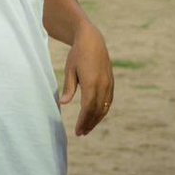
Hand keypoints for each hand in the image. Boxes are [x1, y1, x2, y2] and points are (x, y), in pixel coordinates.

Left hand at [58, 21, 113, 135]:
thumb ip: (68, 87)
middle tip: (81, 133)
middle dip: (89, 123)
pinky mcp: (111, 82)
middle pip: (97, 110)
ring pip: (104, 107)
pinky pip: (108, 101)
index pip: (88, 108)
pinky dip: (102, 111)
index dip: (83, 121)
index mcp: (91, 82)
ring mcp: (109, 84)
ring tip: (87, 128)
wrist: (92, 40)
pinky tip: (96, 116)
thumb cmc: (77, 54)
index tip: (77, 131)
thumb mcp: (70, 69)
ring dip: (96, 119)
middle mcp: (103, 85)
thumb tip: (63, 104)